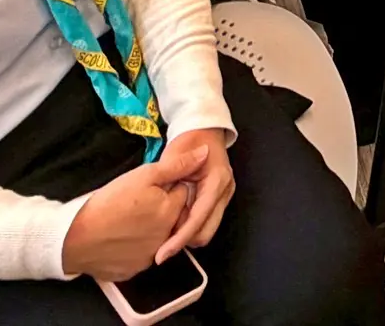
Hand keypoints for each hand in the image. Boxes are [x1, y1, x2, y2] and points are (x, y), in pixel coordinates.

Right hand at [62, 133, 212, 280]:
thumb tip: (205, 153)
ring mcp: (150, 257)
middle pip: (172, 215)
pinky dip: (135, 245)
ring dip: (150, 227)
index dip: (167, 186)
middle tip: (135, 202)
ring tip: (126, 218)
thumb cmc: (109, 202)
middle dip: (162, 207)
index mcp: (171, 212)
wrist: (74, 238)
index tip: (148, 187)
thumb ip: (176, 165)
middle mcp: (167, 238)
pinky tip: (120, 236)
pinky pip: (141, 254)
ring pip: (158, 235)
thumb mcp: (142, 175)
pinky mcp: (134, 270)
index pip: (182, 192)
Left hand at [153, 129, 234, 260]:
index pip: (198, 218)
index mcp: (217, 181)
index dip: (179, 238)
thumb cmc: (189, 139)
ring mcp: (223, 197)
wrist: (204, 130)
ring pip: (205, 231)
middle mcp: (224, 192)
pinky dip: (188, 227)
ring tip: (164, 232)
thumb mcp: (176, 156)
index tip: (162, 254)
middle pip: (206, 232)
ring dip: (186, 235)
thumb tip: (167, 201)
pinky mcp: (217, 201)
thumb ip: (172, 178)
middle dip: (183, 241)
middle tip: (160, 246)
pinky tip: (173, 223)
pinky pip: (203, 222)